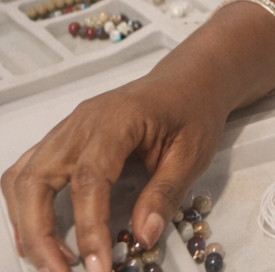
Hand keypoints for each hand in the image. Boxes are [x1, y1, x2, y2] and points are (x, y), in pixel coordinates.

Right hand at [1, 72, 229, 271]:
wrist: (188, 79)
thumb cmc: (193, 110)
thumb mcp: (193, 152)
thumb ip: (165, 194)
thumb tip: (142, 238)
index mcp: (119, 118)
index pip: (90, 178)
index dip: (89, 227)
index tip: (97, 267)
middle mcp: (83, 120)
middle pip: (39, 178)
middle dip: (40, 233)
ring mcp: (69, 126)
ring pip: (24, 176)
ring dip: (26, 223)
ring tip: (50, 262)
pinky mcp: (64, 136)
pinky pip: (28, 170)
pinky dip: (23, 205)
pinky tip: (35, 235)